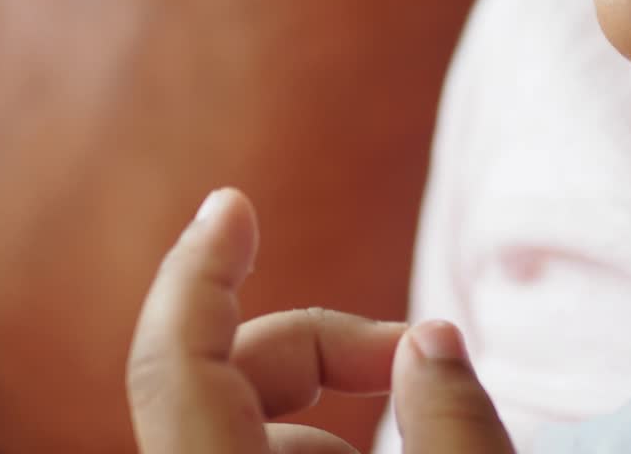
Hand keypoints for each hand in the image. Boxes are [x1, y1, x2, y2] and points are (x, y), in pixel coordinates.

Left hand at [127, 188, 515, 452]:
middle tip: (418, 356)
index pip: (175, 365)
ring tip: (429, 439)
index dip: (197, 271)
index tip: (232, 203)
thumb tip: (431, 341)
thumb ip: (455, 428)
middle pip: (223, 379)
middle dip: (320, 345)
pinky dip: (319, 449)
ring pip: (251, 427)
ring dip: (332, 413)